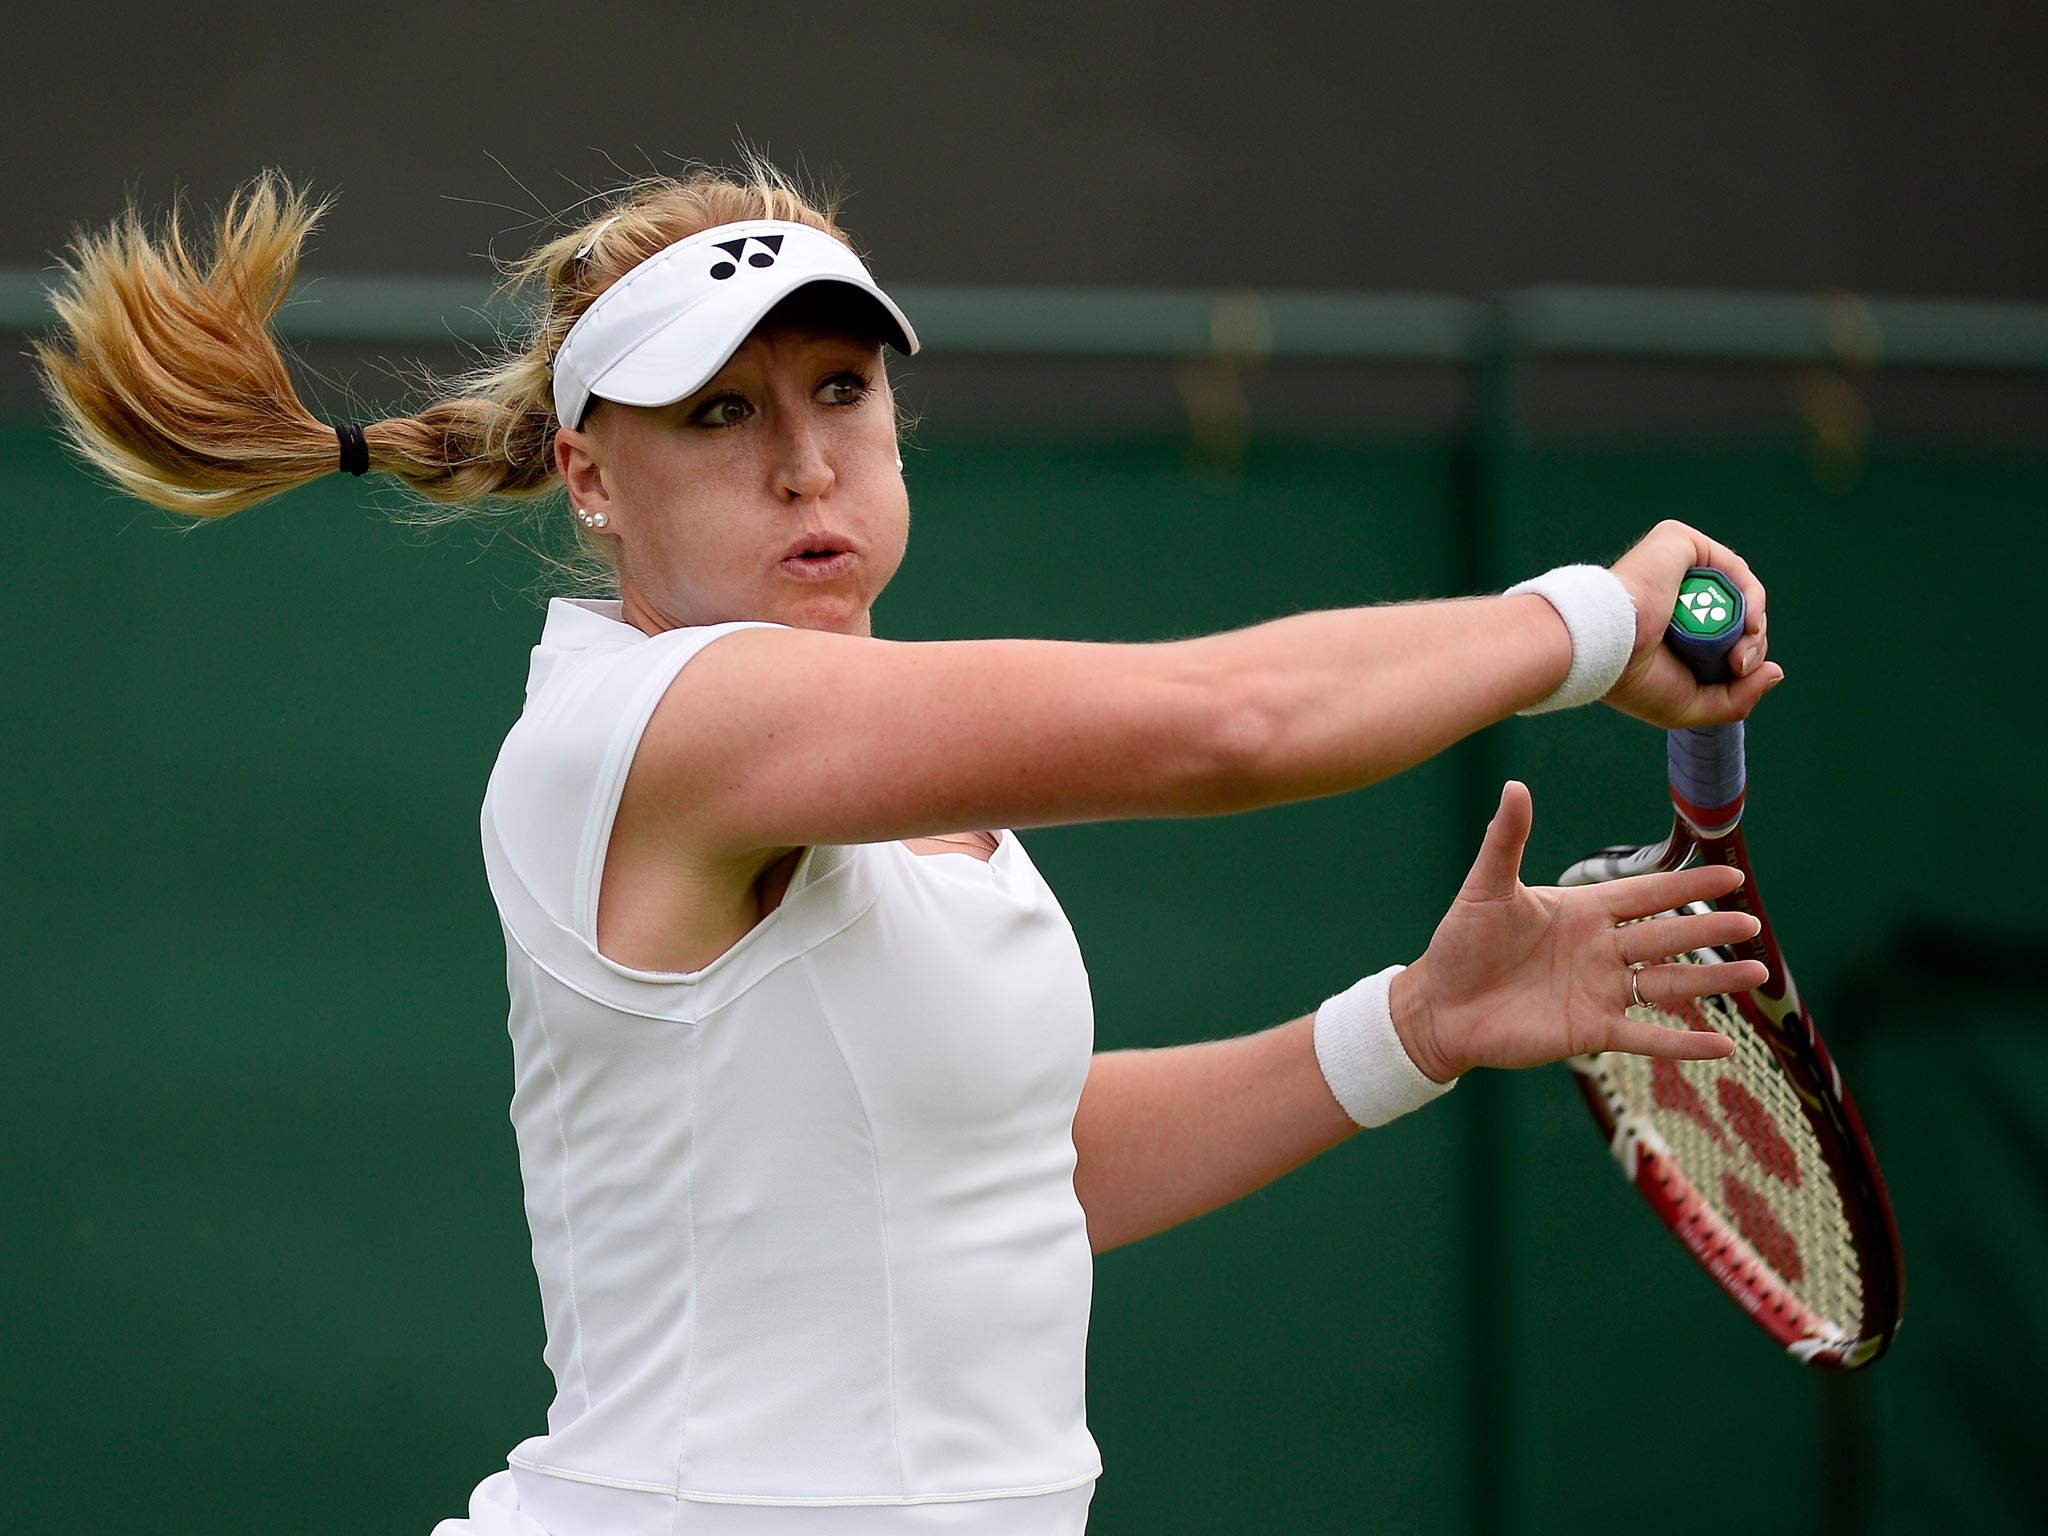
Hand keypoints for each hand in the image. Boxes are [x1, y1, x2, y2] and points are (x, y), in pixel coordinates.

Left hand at [1390, 781, 1761, 1081]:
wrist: (1438, 1007)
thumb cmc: (1459, 944)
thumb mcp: (1485, 888)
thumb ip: (1506, 840)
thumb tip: (1515, 785)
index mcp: (1583, 912)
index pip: (1647, 894)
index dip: (1687, 884)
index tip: (1732, 872)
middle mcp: (1600, 951)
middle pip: (1667, 936)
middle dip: (1710, 930)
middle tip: (1752, 923)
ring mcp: (1599, 991)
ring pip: (1668, 983)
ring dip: (1712, 980)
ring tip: (1757, 974)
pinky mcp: (1591, 1031)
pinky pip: (1647, 1036)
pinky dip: (1685, 1041)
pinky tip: (1725, 1046)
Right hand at [1604, 519, 1784, 727]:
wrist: (1606, 647)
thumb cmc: (1634, 679)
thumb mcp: (1690, 705)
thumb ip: (1735, 699)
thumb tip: (1776, 672)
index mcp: (1667, 625)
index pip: (1721, 635)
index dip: (1741, 656)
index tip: (1738, 674)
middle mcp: (1671, 592)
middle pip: (1735, 614)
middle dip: (1752, 644)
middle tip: (1740, 666)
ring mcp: (1677, 566)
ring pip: (1738, 594)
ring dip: (1754, 626)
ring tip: (1740, 651)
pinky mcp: (1681, 544)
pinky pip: (1733, 568)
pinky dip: (1751, 596)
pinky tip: (1748, 621)